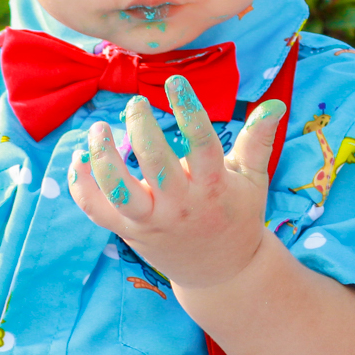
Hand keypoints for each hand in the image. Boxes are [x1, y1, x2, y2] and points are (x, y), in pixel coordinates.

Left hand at [67, 75, 286, 290]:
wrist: (221, 273)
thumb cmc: (236, 216)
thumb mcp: (253, 180)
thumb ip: (258, 141)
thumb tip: (274, 104)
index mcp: (213, 187)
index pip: (202, 144)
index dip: (188, 110)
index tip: (175, 81)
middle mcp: (180, 206)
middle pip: (155, 164)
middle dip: (141, 128)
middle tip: (135, 104)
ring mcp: (151, 221)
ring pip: (119, 191)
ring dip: (103, 158)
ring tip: (98, 129)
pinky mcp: (128, 232)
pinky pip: (96, 210)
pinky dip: (82, 185)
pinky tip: (79, 157)